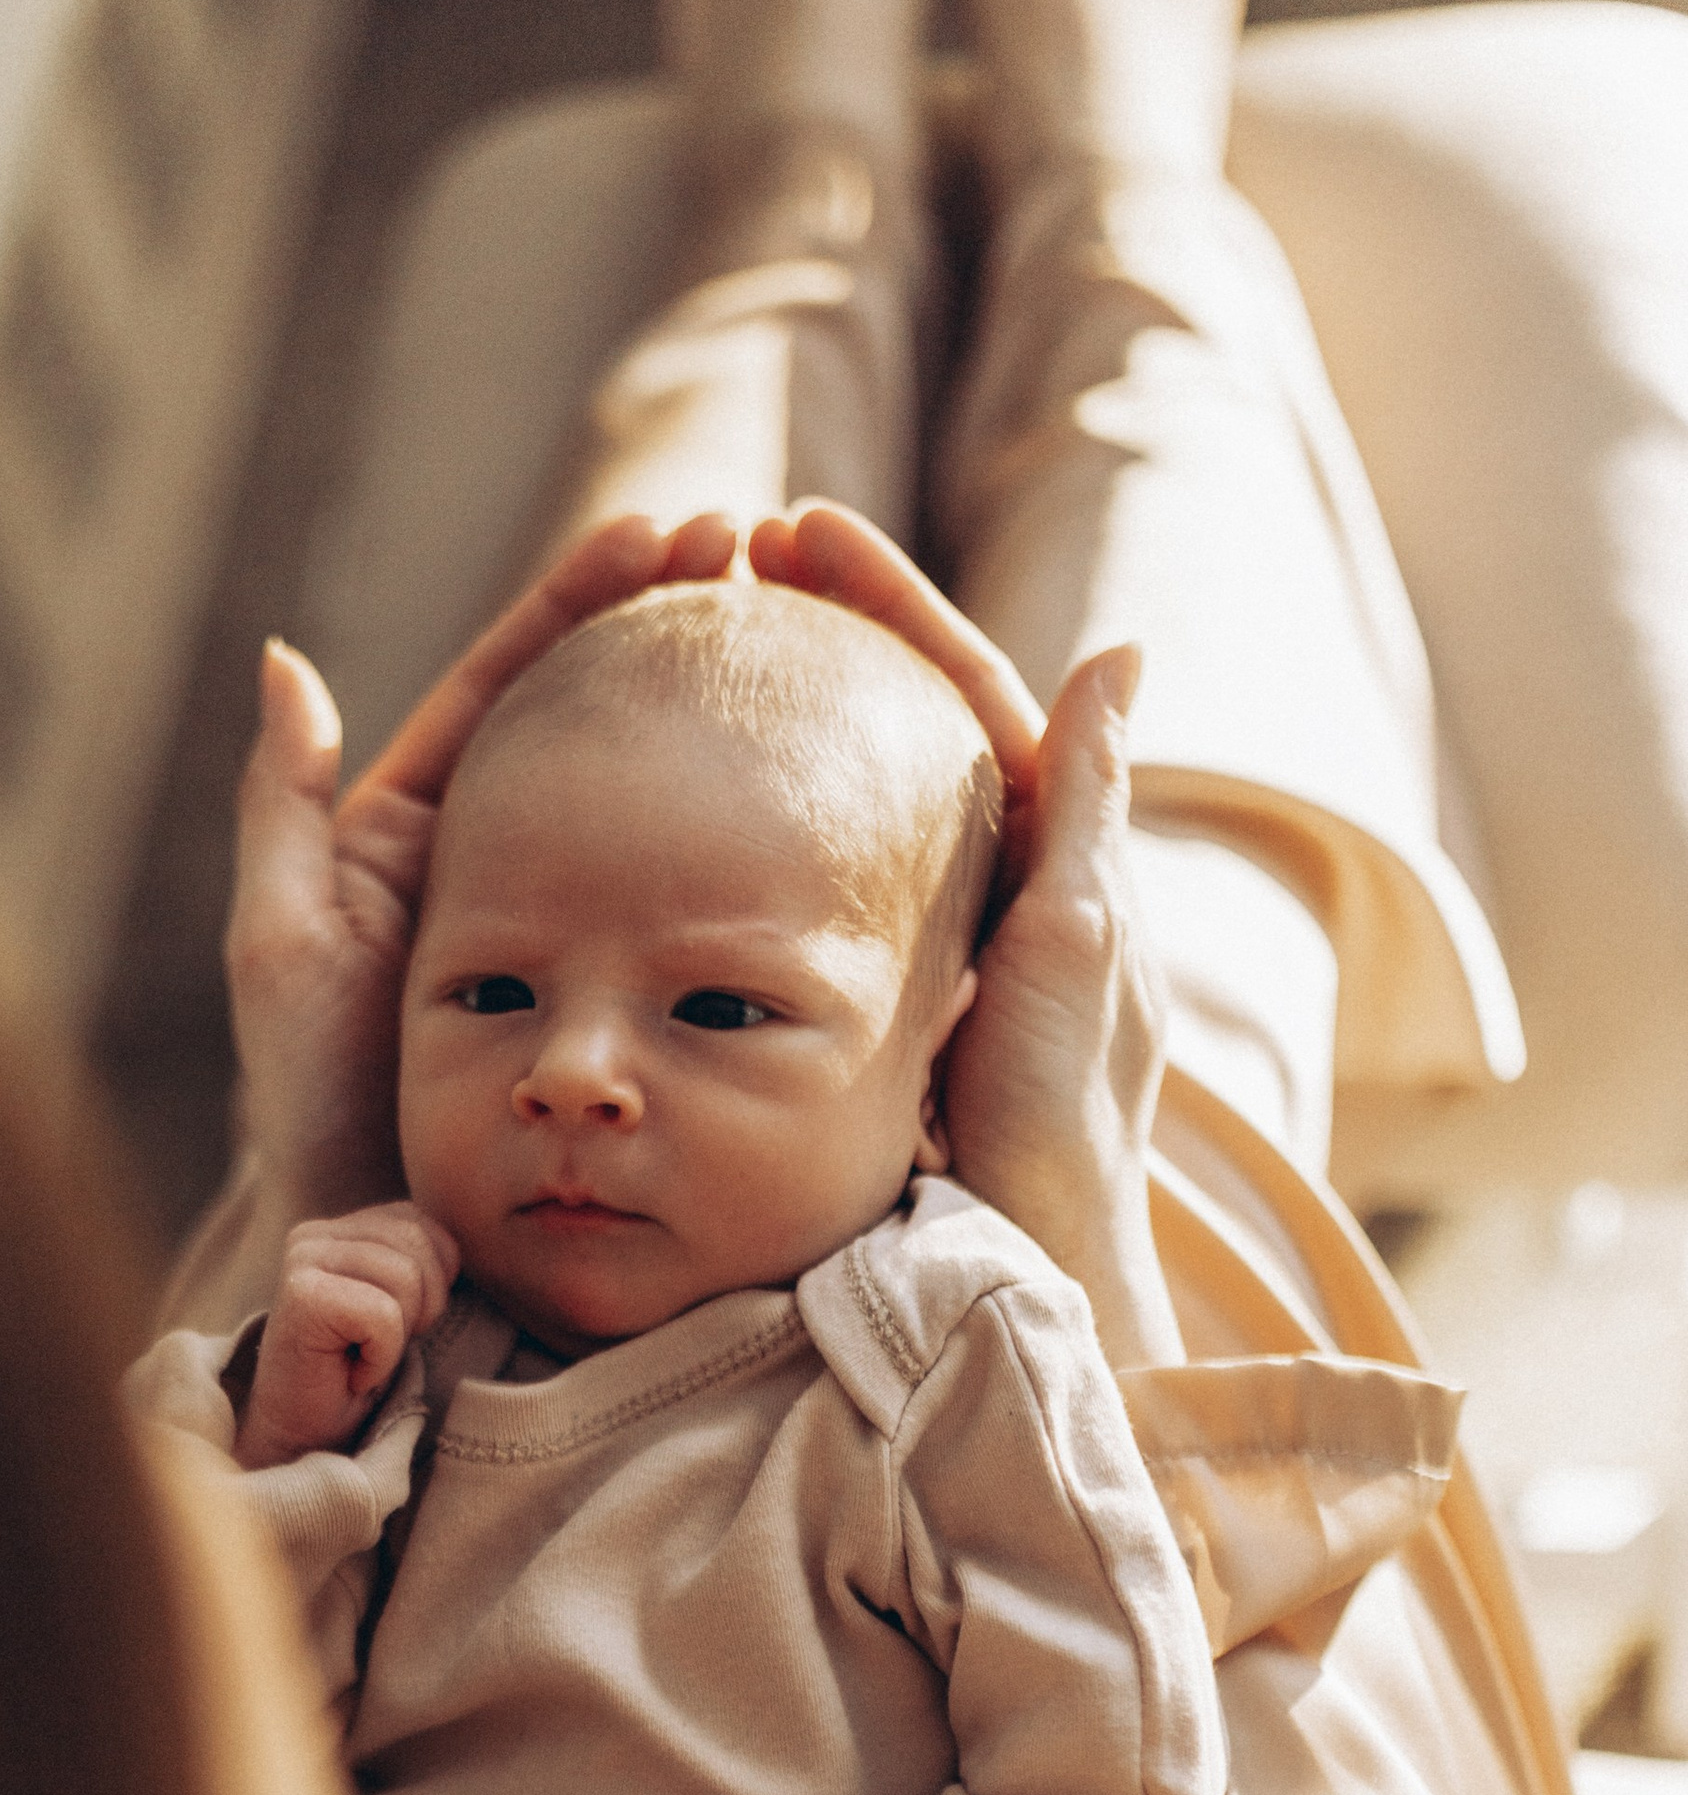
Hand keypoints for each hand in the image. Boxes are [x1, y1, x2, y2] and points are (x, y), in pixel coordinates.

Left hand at [222, 512, 738, 1235]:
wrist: (384, 1245)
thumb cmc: (319, 1108)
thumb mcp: (286, 946)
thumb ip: (281, 808)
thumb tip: (288, 658)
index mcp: (423, 829)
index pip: (513, 680)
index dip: (587, 597)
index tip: (669, 530)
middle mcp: (506, 863)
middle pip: (596, 712)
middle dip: (670, 621)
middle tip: (754, 550)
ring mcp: (577, 928)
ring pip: (655, 794)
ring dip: (720, 709)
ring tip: (800, 627)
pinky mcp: (630, 993)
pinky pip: (697, 900)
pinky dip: (750, 836)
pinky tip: (819, 780)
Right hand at [238, 1201, 459, 1469]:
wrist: (302, 1436)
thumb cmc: (352, 1375)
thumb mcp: (397, 1305)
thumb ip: (416, 1262)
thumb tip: (458, 1251)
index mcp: (340, 1229)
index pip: (420, 1223)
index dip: (431, 1282)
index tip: (389, 1326)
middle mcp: (315, 1235)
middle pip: (418, 1246)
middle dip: (420, 1308)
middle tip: (377, 1347)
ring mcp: (304, 1261)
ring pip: (407, 1280)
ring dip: (398, 1336)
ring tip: (363, 1357)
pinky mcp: (303, 1295)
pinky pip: (384, 1316)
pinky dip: (381, 1358)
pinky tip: (353, 1373)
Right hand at [749, 507, 1182, 1366]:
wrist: (1026, 1261)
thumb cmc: (1057, 1116)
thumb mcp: (1078, 942)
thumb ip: (1086, 804)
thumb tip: (1116, 652)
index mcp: (1050, 852)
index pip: (962, 685)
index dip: (884, 600)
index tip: (797, 533)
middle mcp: (989, 886)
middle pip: (894, 725)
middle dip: (817, 635)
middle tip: (726, 567)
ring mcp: (927, 948)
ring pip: (842, 804)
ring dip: (774, 723)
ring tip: (693, 652)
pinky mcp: (872, 1009)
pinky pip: (800, 894)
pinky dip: (744, 839)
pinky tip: (678, 812)